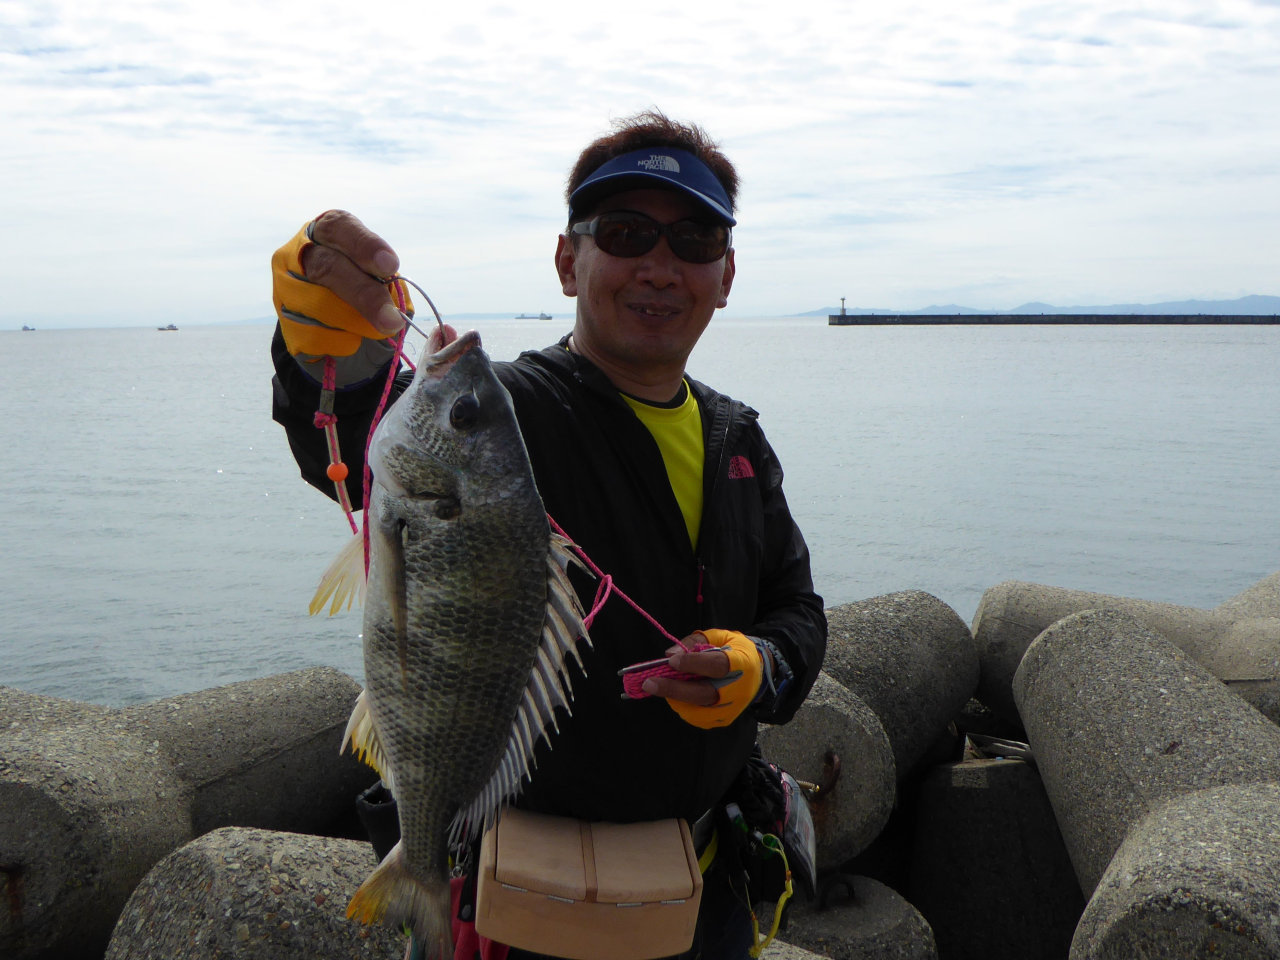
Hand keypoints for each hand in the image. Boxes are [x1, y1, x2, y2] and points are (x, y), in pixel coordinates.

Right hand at [272, 210, 413, 373]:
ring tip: (373, 331)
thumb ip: (385, 285)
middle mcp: (301, 252)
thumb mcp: (380, 280)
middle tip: (391, 320)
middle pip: (328, 268)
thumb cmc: (367, 289)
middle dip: (365, 295)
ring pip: (319, 305)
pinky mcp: (284, 319)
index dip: (365, 246)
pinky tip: (351, 341)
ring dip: (355, 325)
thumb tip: (392, 310)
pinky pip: (313, 335)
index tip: (390, 266)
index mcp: (329, 232)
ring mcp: (287, 285)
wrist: (340, 325)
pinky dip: (340, 343)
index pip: (339, 228)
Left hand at [645, 629, 763, 728]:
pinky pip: (697, 717)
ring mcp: (731, 708)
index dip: (693, 664)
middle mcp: (738, 690)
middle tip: (649, 683)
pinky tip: (675, 694)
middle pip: (703, 693)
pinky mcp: (724, 719)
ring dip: (674, 697)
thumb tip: (670, 655)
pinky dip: (682, 706)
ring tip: (659, 685)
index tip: (671, 661)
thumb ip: (694, 642)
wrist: (759, 672)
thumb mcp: (718, 636)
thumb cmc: (734, 650)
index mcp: (742, 664)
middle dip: (674, 689)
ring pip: (697, 709)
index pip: (716, 666)